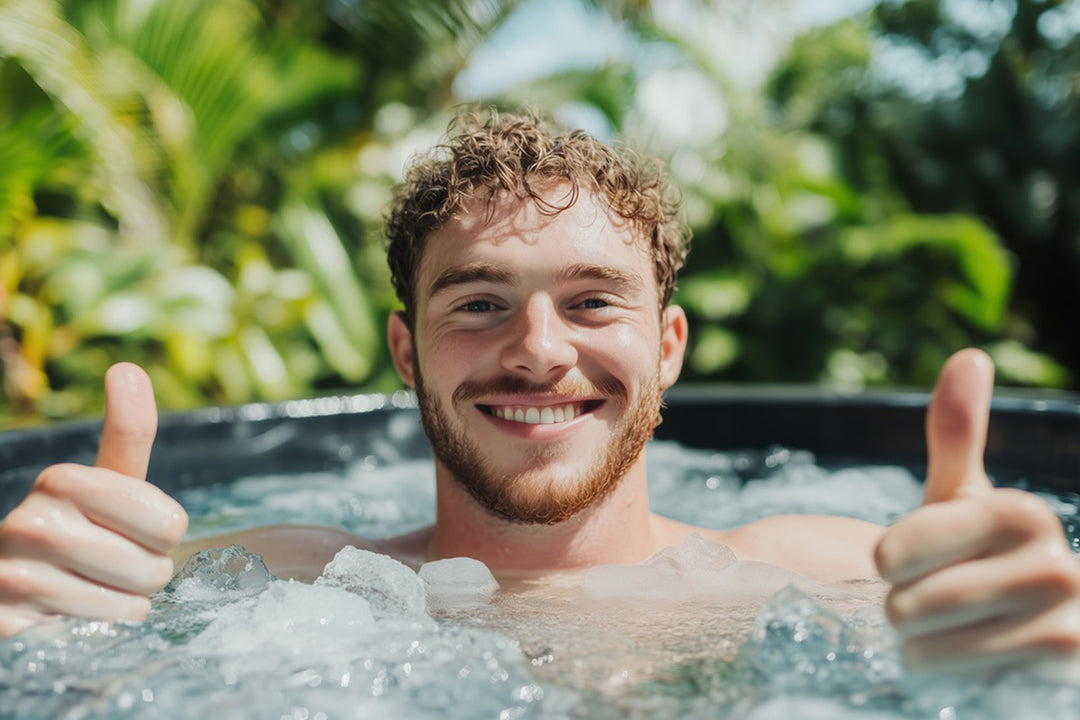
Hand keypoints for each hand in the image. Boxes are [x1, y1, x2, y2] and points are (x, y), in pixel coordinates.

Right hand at [0, 363, 188, 636]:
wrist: (15, 589)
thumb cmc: (81, 532)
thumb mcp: (108, 483)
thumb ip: (127, 433)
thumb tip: (127, 367)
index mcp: (63, 480)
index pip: (170, 523)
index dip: (162, 535)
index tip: (130, 527)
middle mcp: (31, 521)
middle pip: (155, 566)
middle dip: (145, 574)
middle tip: (109, 565)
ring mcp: (13, 574)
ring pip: (130, 602)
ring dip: (123, 604)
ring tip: (88, 587)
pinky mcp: (8, 620)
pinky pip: (97, 630)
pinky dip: (98, 629)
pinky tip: (69, 615)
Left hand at [875, 349, 1079, 671]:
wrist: (1014, 629)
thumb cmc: (970, 556)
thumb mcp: (958, 497)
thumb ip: (958, 433)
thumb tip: (970, 356)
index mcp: (1022, 514)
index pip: (896, 551)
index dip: (886, 563)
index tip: (897, 562)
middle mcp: (1059, 568)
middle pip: (910, 604)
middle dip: (904, 609)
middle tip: (931, 605)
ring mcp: (1068, 632)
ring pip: (928, 650)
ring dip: (921, 649)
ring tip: (948, 636)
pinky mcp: (1059, 680)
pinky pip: (957, 684)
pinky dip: (945, 679)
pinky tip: (968, 669)